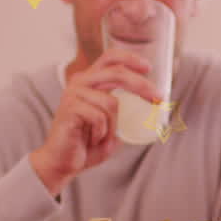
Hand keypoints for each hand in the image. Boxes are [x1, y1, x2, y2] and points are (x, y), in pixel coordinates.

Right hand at [30, 49, 162, 195]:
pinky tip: (91, 139)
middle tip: (158, 99)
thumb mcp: (112, 124)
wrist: (62, 163)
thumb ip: (125, 111)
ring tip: (102, 137)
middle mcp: (80, 82)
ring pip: (111, 103)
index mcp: (90, 81)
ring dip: (114, 126)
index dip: (130, 58)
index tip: (148, 68)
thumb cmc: (88, 144)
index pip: (110, 57)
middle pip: (117, 73)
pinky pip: (99, 118)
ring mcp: (74, 94)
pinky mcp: (70, 109)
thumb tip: (151, 106)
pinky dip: (102, 133)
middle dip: (142, 86)